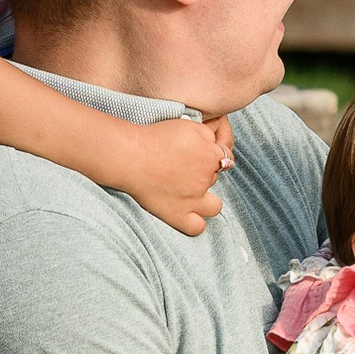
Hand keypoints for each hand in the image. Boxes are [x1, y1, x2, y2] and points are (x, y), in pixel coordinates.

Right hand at [121, 112, 232, 237]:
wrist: (131, 156)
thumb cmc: (155, 138)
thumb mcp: (188, 126)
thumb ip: (208, 135)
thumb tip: (216, 146)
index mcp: (211, 156)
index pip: (223, 157)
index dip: (210, 153)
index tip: (194, 153)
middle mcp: (206, 179)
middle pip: (214, 178)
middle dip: (203, 173)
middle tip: (181, 168)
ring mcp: (194, 200)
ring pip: (214, 205)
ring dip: (207, 200)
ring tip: (189, 192)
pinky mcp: (178, 215)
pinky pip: (197, 227)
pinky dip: (195, 223)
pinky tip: (187, 215)